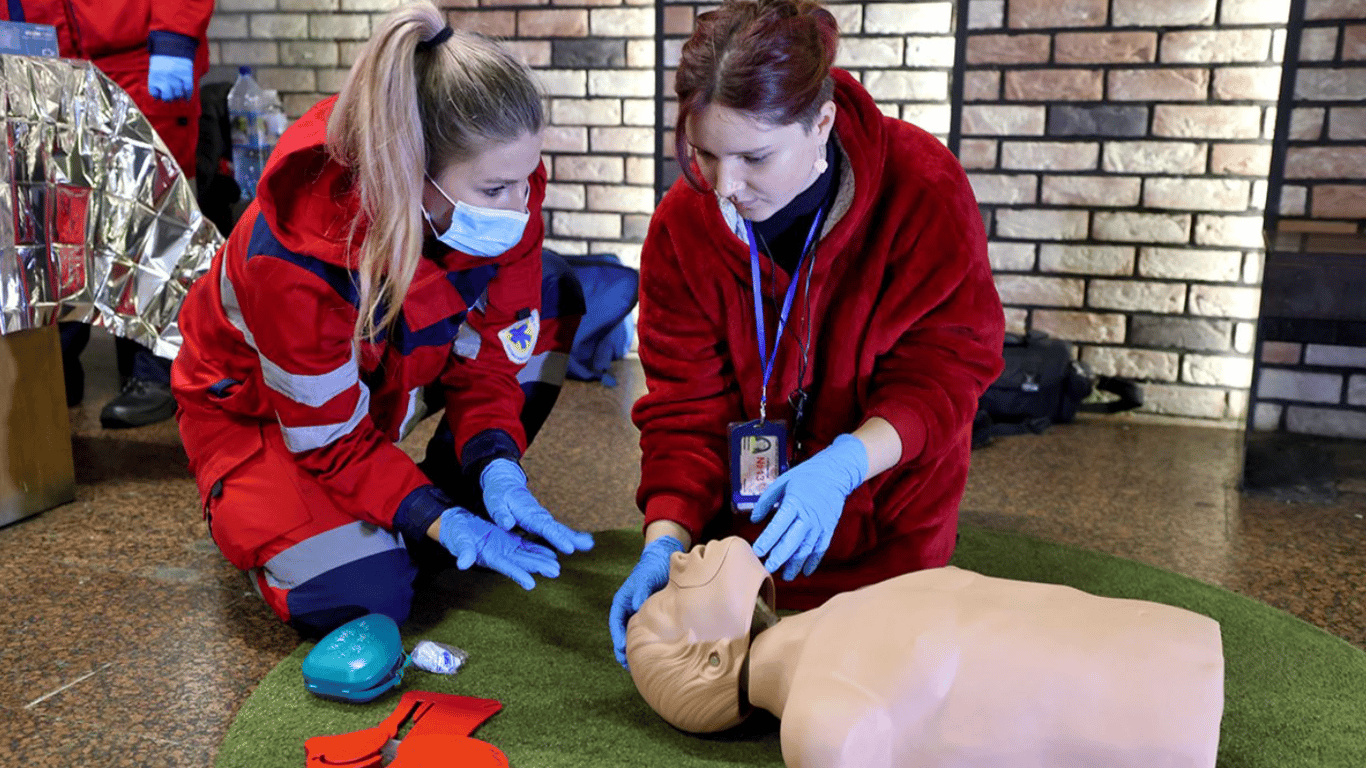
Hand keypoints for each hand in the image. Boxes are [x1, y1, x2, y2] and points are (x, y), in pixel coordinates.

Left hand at [147, 54, 192, 100]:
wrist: (172, 46)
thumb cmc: (162, 61)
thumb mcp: (154, 71)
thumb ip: (156, 84)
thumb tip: (158, 99)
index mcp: (154, 76)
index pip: (155, 95)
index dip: (159, 96)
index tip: (161, 93)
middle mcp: (164, 77)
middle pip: (168, 97)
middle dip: (170, 98)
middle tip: (172, 94)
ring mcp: (175, 76)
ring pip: (178, 94)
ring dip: (179, 95)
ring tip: (179, 93)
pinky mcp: (186, 74)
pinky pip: (188, 89)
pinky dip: (188, 94)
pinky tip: (187, 97)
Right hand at [436, 506, 559, 589]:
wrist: (457, 525)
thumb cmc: (455, 534)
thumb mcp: (458, 541)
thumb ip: (463, 552)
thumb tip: (462, 564)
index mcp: (488, 557)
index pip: (505, 567)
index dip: (517, 575)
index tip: (531, 584)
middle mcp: (500, 555)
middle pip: (521, 563)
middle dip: (538, 567)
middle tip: (555, 572)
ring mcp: (506, 548)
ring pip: (527, 555)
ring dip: (542, 560)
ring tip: (557, 566)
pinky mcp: (509, 539)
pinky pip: (526, 545)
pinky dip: (538, 548)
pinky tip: (552, 552)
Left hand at [481, 458, 593, 554]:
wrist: (505, 483)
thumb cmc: (498, 493)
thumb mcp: (494, 501)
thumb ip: (500, 513)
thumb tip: (507, 524)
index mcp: (527, 513)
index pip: (545, 527)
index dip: (557, 538)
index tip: (569, 547)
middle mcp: (538, 515)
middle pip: (557, 528)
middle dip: (572, 537)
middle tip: (589, 545)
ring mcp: (541, 518)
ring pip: (559, 529)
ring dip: (574, 536)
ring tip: (589, 544)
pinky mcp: (541, 521)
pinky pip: (555, 530)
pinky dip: (568, 535)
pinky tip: (580, 542)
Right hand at [609, 535, 683, 667]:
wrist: (663, 562)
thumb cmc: (651, 568)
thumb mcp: (645, 578)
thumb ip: (640, 591)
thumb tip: (634, 606)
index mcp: (622, 601)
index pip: (615, 621)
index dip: (617, 635)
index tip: (621, 647)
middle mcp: (628, 610)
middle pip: (622, 632)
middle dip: (622, 648)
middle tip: (626, 663)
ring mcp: (638, 614)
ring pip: (633, 635)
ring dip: (633, 649)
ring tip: (635, 666)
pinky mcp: (650, 617)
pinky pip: (645, 633)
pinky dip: (645, 644)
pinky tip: (651, 655)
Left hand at [750, 433, 867, 580]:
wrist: (835, 474)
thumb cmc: (805, 476)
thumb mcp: (782, 482)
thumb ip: (766, 501)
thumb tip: (754, 519)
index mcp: (793, 504)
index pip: (778, 526)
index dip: (767, 541)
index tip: (757, 552)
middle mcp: (807, 518)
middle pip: (792, 542)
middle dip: (779, 557)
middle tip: (768, 569)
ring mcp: (819, 526)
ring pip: (806, 550)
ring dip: (795, 565)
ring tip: (785, 576)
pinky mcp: (829, 530)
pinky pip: (820, 549)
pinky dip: (813, 562)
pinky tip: (805, 572)